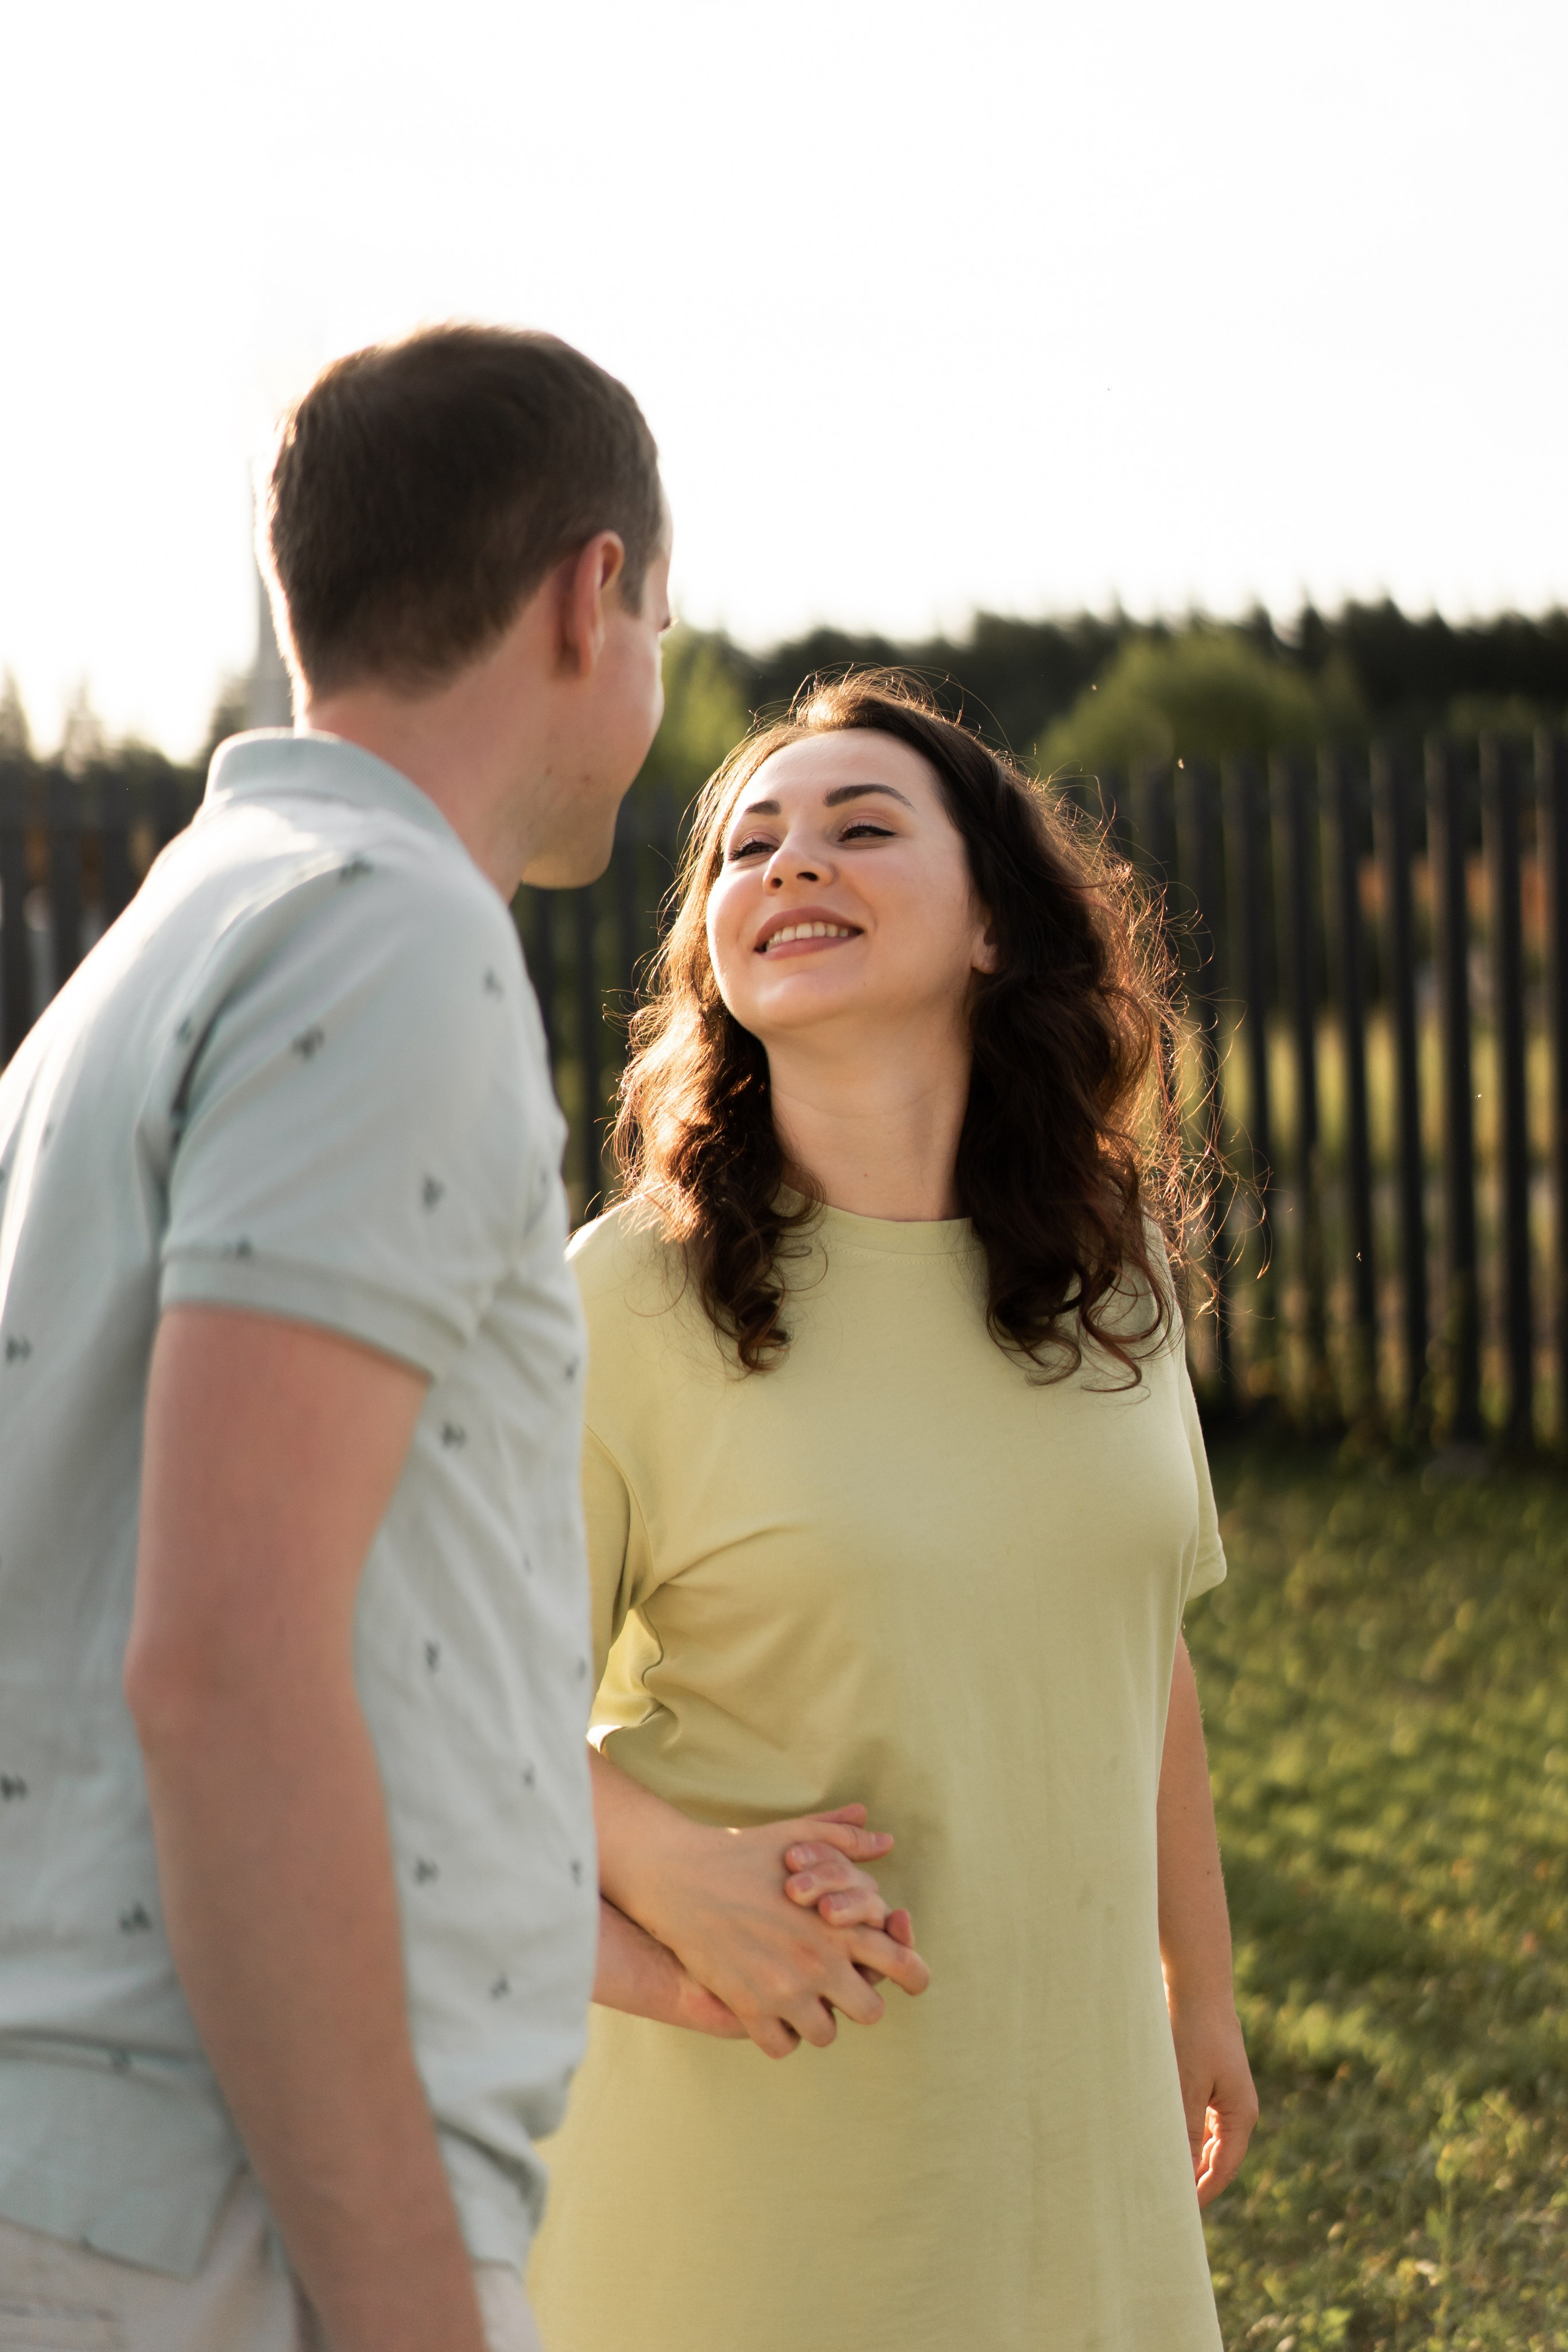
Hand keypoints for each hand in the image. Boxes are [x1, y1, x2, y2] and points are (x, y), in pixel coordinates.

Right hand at [621, 1804, 929, 2058]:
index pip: (901, 1964)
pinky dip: (781, 2035)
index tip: (909, 1980)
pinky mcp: (747, 2007)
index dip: (914, 1976)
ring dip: (820, 2019)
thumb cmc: (743, 1852)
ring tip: (803, 1998)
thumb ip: (846, 1841)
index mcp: (839, 1925)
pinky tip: (772, 2011)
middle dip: (861, 2000)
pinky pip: (782, 2046)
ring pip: (826, 2034)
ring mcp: (782, 1990)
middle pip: (870, 2011)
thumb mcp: (799, 1838)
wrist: (679, 1876)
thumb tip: (885, 1839)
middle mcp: (817, 1963)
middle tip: (842, 1987)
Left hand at [1168, 1997, 1256, 2206]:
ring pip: (1207, 2141)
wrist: (1196, 1985)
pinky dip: (1183, 2135)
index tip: (1176, 2215)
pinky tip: (1161, 2141)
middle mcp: (1238, 2110)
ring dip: (1187, 2159)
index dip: (1201, 2195)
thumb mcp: (1186, 2086)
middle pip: (1218, 2160)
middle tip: (1164, 2203)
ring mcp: (1225, 2095)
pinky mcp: (1210, 2081)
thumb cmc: (1192, 2033)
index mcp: (1240, 2115)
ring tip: (1158, 2176)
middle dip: (1194, 2181)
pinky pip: (1199, 2121)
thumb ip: (1187, 2132)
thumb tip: (1184, 2178)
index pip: (1223, 2170)